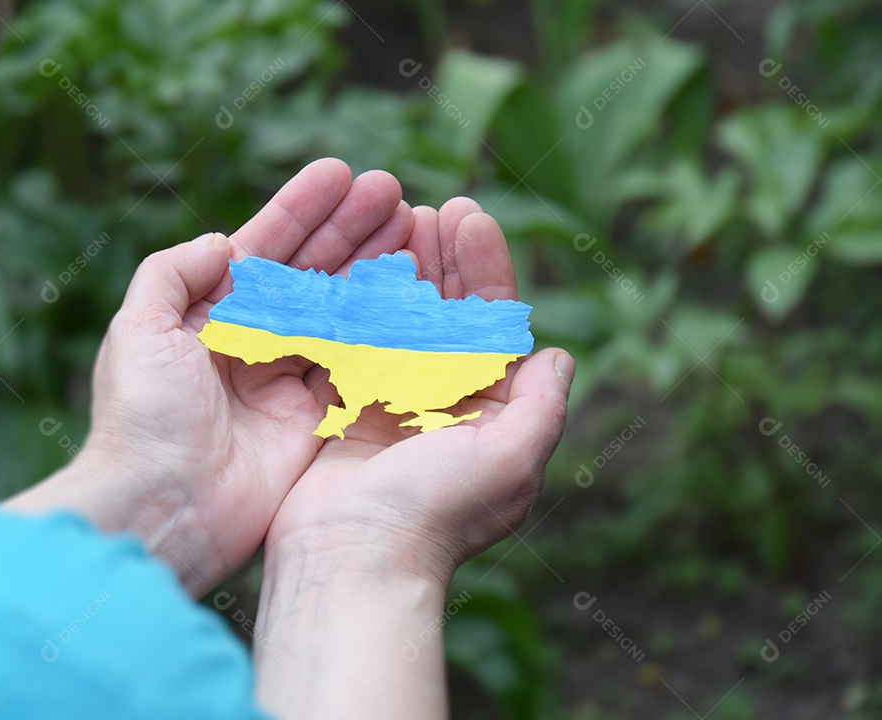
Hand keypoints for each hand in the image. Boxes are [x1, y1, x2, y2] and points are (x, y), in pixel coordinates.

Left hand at [5, 159, 416, 596]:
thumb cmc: (142, 417)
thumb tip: (222, 241)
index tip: (340, 172)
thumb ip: (171, 274)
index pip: (264, 251)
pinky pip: (359, 364)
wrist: (163, 506)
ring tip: (413, 223)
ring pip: (342, 310)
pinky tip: (416, 289)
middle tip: (393, 191)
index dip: (300, 211)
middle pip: (312, 273)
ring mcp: (289, 382)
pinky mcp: (318, 420)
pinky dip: (386, 327)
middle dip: (350, 230)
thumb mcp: (139, 330)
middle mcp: (254, 345)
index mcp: (210, 318)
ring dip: (375, 267)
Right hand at [264, 199, 574, 585]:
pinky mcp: (343, 404)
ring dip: (397, 267)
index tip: (467, 215)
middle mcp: (441, 400)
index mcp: (487, 410)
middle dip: (441, 257)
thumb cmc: (436, 513)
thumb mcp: (511, 461)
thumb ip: (541, 407)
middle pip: (445, 310)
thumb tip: (559, 355)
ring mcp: (390, 399)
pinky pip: (351, 337)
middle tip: (429, 206)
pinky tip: (350, 258)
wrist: (351, 559)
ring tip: (391, 217)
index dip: (485, 267)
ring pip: (397, 316)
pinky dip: (353, 297)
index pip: (492, 322)